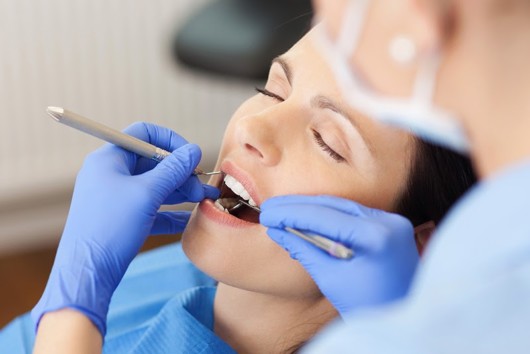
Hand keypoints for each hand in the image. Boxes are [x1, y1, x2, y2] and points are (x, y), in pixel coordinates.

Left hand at [31, 122, 218, 334]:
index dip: (170, 141)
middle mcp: (111, 174)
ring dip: (180, 191)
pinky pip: (152, 208)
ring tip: (204, 200)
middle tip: (202, 186)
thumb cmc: (111, 227)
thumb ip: (173, 170)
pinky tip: (190, 219)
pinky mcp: (123, 219)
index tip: (191, 156)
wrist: (88, 273)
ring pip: (155, 186)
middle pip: (153, 162)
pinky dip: (171, 212)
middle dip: (181, 172)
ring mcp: (117, 197)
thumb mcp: (147, 194)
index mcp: (109, 159)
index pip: (143, 134)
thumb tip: (194, 150)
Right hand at [260, 195, 418, 317]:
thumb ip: (303, 249)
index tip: (267, 214)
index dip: (291, 213)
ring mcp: (393, 222)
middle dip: (298, 207)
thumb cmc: (367, 308)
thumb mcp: (330, 279)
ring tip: (282, 212)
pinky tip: (306, 219)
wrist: (401, 323)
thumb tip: (277, 230)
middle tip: (270, 208)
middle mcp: (389, 222)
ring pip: (343, 207)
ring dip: (311, 210)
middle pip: (333, 205)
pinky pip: (354, 214)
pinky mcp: (391, 226)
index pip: (324, 216)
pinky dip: (329, 216)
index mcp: (376, 237)